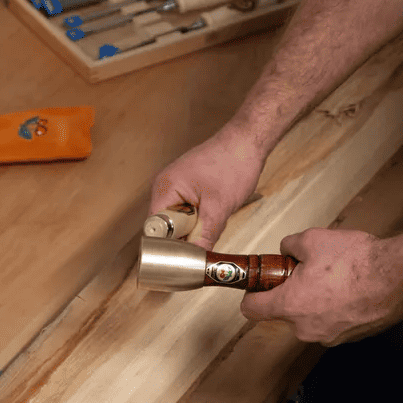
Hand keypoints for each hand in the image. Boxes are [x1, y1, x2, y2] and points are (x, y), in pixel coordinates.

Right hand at [149, 126, 265, 249]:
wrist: (247, 141)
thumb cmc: (233, 164)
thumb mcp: (219, 208)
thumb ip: (205, 236)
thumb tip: (196, 260)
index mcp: (165, 188)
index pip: (155, 228)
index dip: (165, 247)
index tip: (179, 262)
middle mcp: (164, 187)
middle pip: (165, 226)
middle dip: (182, 239)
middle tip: (199, 248)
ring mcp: (175, 186)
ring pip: (178, 220)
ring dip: (192, 229)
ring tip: (210, 229)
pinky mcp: (187, 187)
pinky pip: (186, 212)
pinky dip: (198, 220)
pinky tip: (212, 219)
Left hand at [240, 228, 402, 345]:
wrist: (398, 276)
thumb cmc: (355, 261)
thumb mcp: (311, 239)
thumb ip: (289, 246)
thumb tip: (286, 250)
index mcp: (290, 305)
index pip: (251, 309)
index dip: (250, 294)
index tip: (256, 285)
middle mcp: (306, 327)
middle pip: (283, 311)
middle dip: (290, 292)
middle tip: (304, 272)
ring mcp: (329, 336)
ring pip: (308, 316)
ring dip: (313, 300)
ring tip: (332, 278)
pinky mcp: (349, 337)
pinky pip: (330, 321)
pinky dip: (333, 307)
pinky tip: (347, 288)